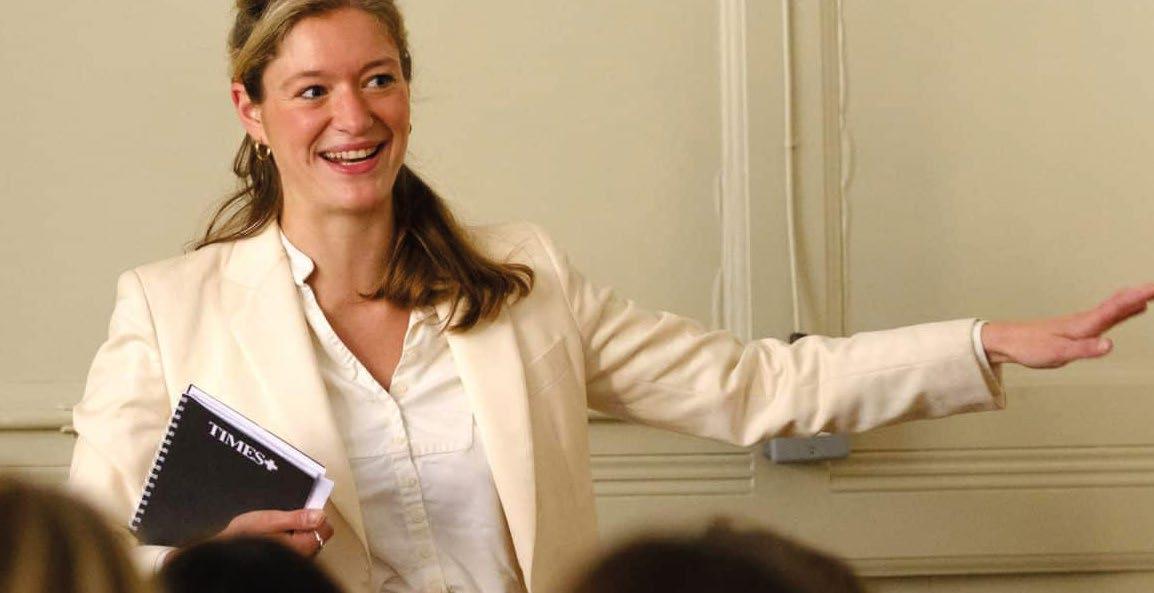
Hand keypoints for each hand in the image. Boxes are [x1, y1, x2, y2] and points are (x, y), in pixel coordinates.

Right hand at [216, 508, 333, 557]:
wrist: (224, 554)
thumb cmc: (243, 539)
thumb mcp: (269, 521)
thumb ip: (296, 518)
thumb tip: (319, 515)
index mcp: (301, 547)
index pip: (326, 528)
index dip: (316, 514)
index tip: (303, 509)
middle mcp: (303, 558)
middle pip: (318, 534)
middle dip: (306, 523)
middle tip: (286, 518)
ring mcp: (296, 562)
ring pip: (308, 540)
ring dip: (299, 531)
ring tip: (278, 528)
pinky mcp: (288, 562)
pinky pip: (298, 547)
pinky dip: (291, 539)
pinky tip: (276, 536)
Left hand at [981, 284, 1153, 368]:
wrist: (1008, 341)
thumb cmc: (1030, 347)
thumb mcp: (1058, 353)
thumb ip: (1085, 349)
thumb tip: (1110, 344)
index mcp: (1083, 325)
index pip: (1114, 310)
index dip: (1135, 300)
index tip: (1153, 289)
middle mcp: (1085, 320)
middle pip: (1117, 304)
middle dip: (1139, 295)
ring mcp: (1081, 322)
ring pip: (1112, 308)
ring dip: (1132, 300)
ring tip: (1150, 293)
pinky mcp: (1078, 327)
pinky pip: (1106, 315)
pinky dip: (1122, 309)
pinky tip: (1127, 310)